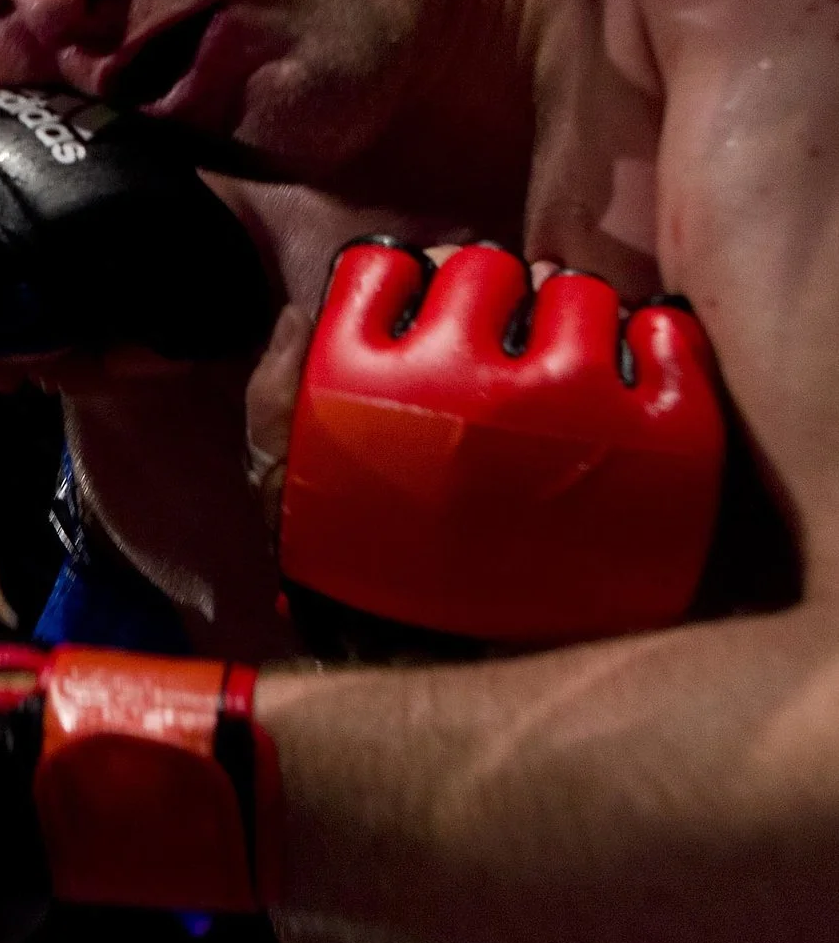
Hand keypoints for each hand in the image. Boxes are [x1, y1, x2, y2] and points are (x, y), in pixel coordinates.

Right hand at [275, 241, 723, 643]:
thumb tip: (309, 308)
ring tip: (560, 353)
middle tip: (496, 326)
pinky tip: (632, 363)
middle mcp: (458, 390)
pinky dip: (655, 341)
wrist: (445, 671)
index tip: (419, 304)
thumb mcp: (280, 488)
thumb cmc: (356, 571)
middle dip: (485, 287)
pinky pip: (665, 347)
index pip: (383, 272)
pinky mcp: (649, 450)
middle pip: (482, 271)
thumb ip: (277, 393)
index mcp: (360, 391)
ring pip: (572, 298)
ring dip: (565, 310)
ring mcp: (561, 416)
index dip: (403, 277)